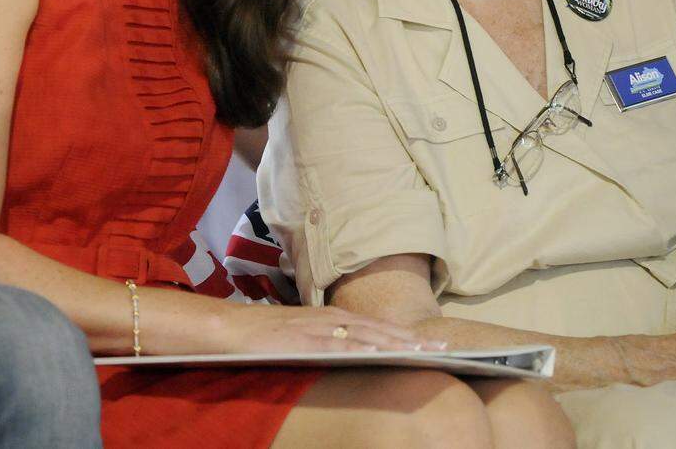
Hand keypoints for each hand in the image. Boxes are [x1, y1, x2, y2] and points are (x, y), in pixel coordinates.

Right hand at [217, 303, 446, 354]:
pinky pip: (336, 344)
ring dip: (395, 343)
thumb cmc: (268, 336)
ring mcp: (317, 328)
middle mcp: (331, 318)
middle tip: (444, 348)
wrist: (230, 328)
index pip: (379, 326)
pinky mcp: (302, 340)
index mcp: (334, 317)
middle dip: (413, 339)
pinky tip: (378, 354)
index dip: (408, 335)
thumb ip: (332, 342)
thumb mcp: (307, 336)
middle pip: (380, 329)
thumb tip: (359, 357)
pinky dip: (359, 348)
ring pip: (365, 335)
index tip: (436, 344)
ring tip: (423, 352)